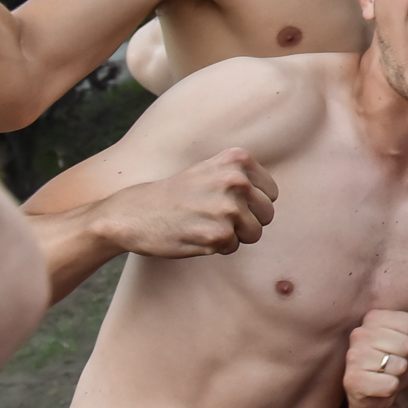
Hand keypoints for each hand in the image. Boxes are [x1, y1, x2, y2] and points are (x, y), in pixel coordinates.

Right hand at [95, 148, 277, 257]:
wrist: (134, 213)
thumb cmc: (177, 194)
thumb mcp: (212, 170)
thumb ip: (244, 177)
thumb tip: (273, 197)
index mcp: (237, 160)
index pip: (271, 193)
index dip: (251, 204)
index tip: (226, 201)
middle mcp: (236, 180)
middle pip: (267, 215)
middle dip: (245, 221)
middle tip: (213, 216)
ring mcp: (228, 208)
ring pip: (254, 233)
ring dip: (232, 235)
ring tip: (204, 223)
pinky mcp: (218, 234)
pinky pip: (233, 247)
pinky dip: (216, 246)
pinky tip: (194, 233)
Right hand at [345, 308, 407, 407]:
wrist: (374, 394)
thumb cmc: (396, 362)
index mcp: (374, 317)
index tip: (400, 347)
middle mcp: (360, 333)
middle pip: (407, 344)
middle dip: (406, 358)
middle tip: (392, 363)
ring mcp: (354, 356)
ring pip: (400, 365)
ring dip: (398, 374)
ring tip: (385, 374)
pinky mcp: (353, 380)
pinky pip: (390, 385)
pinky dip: (390, 389)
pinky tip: (379, 386)